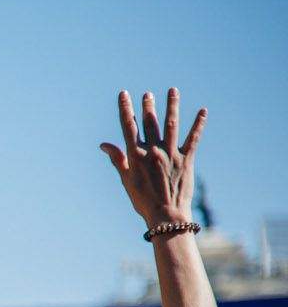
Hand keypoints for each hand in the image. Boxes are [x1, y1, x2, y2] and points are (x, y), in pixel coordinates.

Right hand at [100, 88, 205, 229]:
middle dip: (148, 106)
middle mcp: (153, 151)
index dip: (125, 108)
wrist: (165, 215)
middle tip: (147, 94)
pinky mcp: (187, 159)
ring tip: (173, 91)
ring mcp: (171, 154)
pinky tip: (202, 111)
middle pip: (150, 122)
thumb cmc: (142, 200)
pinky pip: (193, 138)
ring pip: (172, 124)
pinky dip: (198, 124)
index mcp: (136, 156)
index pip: (128, 127)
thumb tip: (104, 144)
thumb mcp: (125, 179)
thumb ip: (117, 159)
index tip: (124, 94)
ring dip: (172, 106)